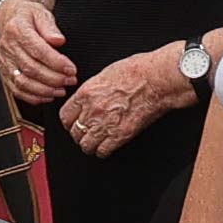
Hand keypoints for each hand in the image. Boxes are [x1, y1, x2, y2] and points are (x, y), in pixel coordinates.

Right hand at [0, 0, 76, 105]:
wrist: (10, 16)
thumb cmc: (29, 15)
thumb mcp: (42, 14)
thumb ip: (50, 28)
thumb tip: (59, 41)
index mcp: (17, 29)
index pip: (37, 50)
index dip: (56, 62)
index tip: (71, 69)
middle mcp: (8, 46)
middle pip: (30, 68)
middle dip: (53, 78)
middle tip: (71, 81)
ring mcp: (4, 61)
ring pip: (22, 82)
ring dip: (44, 90)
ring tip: (62, 90)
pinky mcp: (5, 72)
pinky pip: (16, 89)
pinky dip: (32, 97)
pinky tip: (48, 96)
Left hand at [55, 48, 185, 155]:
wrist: (156, 80)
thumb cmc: (137, 71)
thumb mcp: (105, 74)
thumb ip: (92, 90)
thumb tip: (88, 98)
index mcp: (86, 93)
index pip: (65, 116)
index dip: (70, 121)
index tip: (74, 123)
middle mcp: (92, 110)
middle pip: (74, 132)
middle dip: (80, 133)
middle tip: (87, 132)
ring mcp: (105, 124)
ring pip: (86, 145)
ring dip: (90, 144)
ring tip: (96, 141)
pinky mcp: (120, 135)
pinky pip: (103, 151)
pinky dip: (103, 150)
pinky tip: (107, 145)